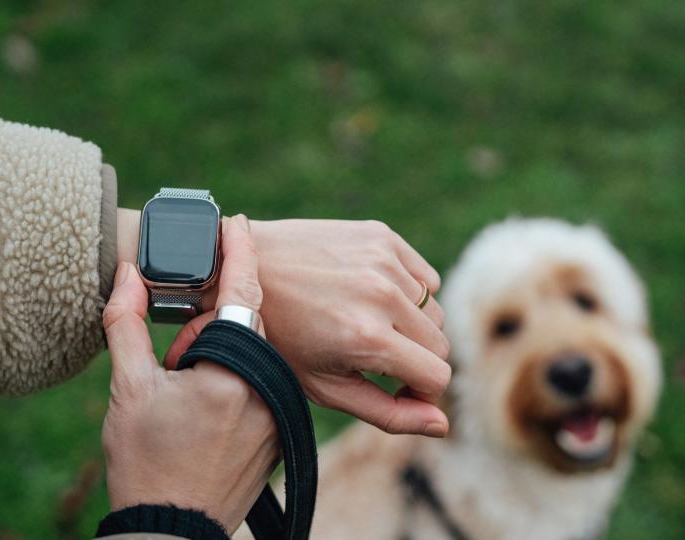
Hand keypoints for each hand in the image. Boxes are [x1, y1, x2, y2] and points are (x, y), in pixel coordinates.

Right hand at [101, 214, 275, 532]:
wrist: (172, 529)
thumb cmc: (146, 462)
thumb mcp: (129, 388)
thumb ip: (125, 324)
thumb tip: (127, 274)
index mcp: (236, 371)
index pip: (244, 292)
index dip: (238, 252)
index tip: (234, 222)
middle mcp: (270, 387)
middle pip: (253, 324)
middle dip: (219, 314)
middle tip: (179, 330)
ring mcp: (282, 411)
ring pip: (261, 353)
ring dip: (229, 345)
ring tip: (186, 373)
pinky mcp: (282, 430)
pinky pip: (267, 380)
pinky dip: (243, 370)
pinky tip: (210, 390)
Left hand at [166, 219, 450, 436]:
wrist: (242, 267)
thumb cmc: (279, 337)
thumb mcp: (326, 387)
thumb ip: (388, 413)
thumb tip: (442, 426)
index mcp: (368, 338)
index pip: (438, 377)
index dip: (420, 392)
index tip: (396, 390)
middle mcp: (382, 295)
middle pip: (439, 344)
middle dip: (416, 360)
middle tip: (374, 360)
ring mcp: (383, 260)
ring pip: (433, 310)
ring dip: (409, 325)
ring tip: (363, 324)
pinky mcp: (381, 236)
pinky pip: (424, 277)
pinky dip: (407, 293)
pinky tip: (370, 296)